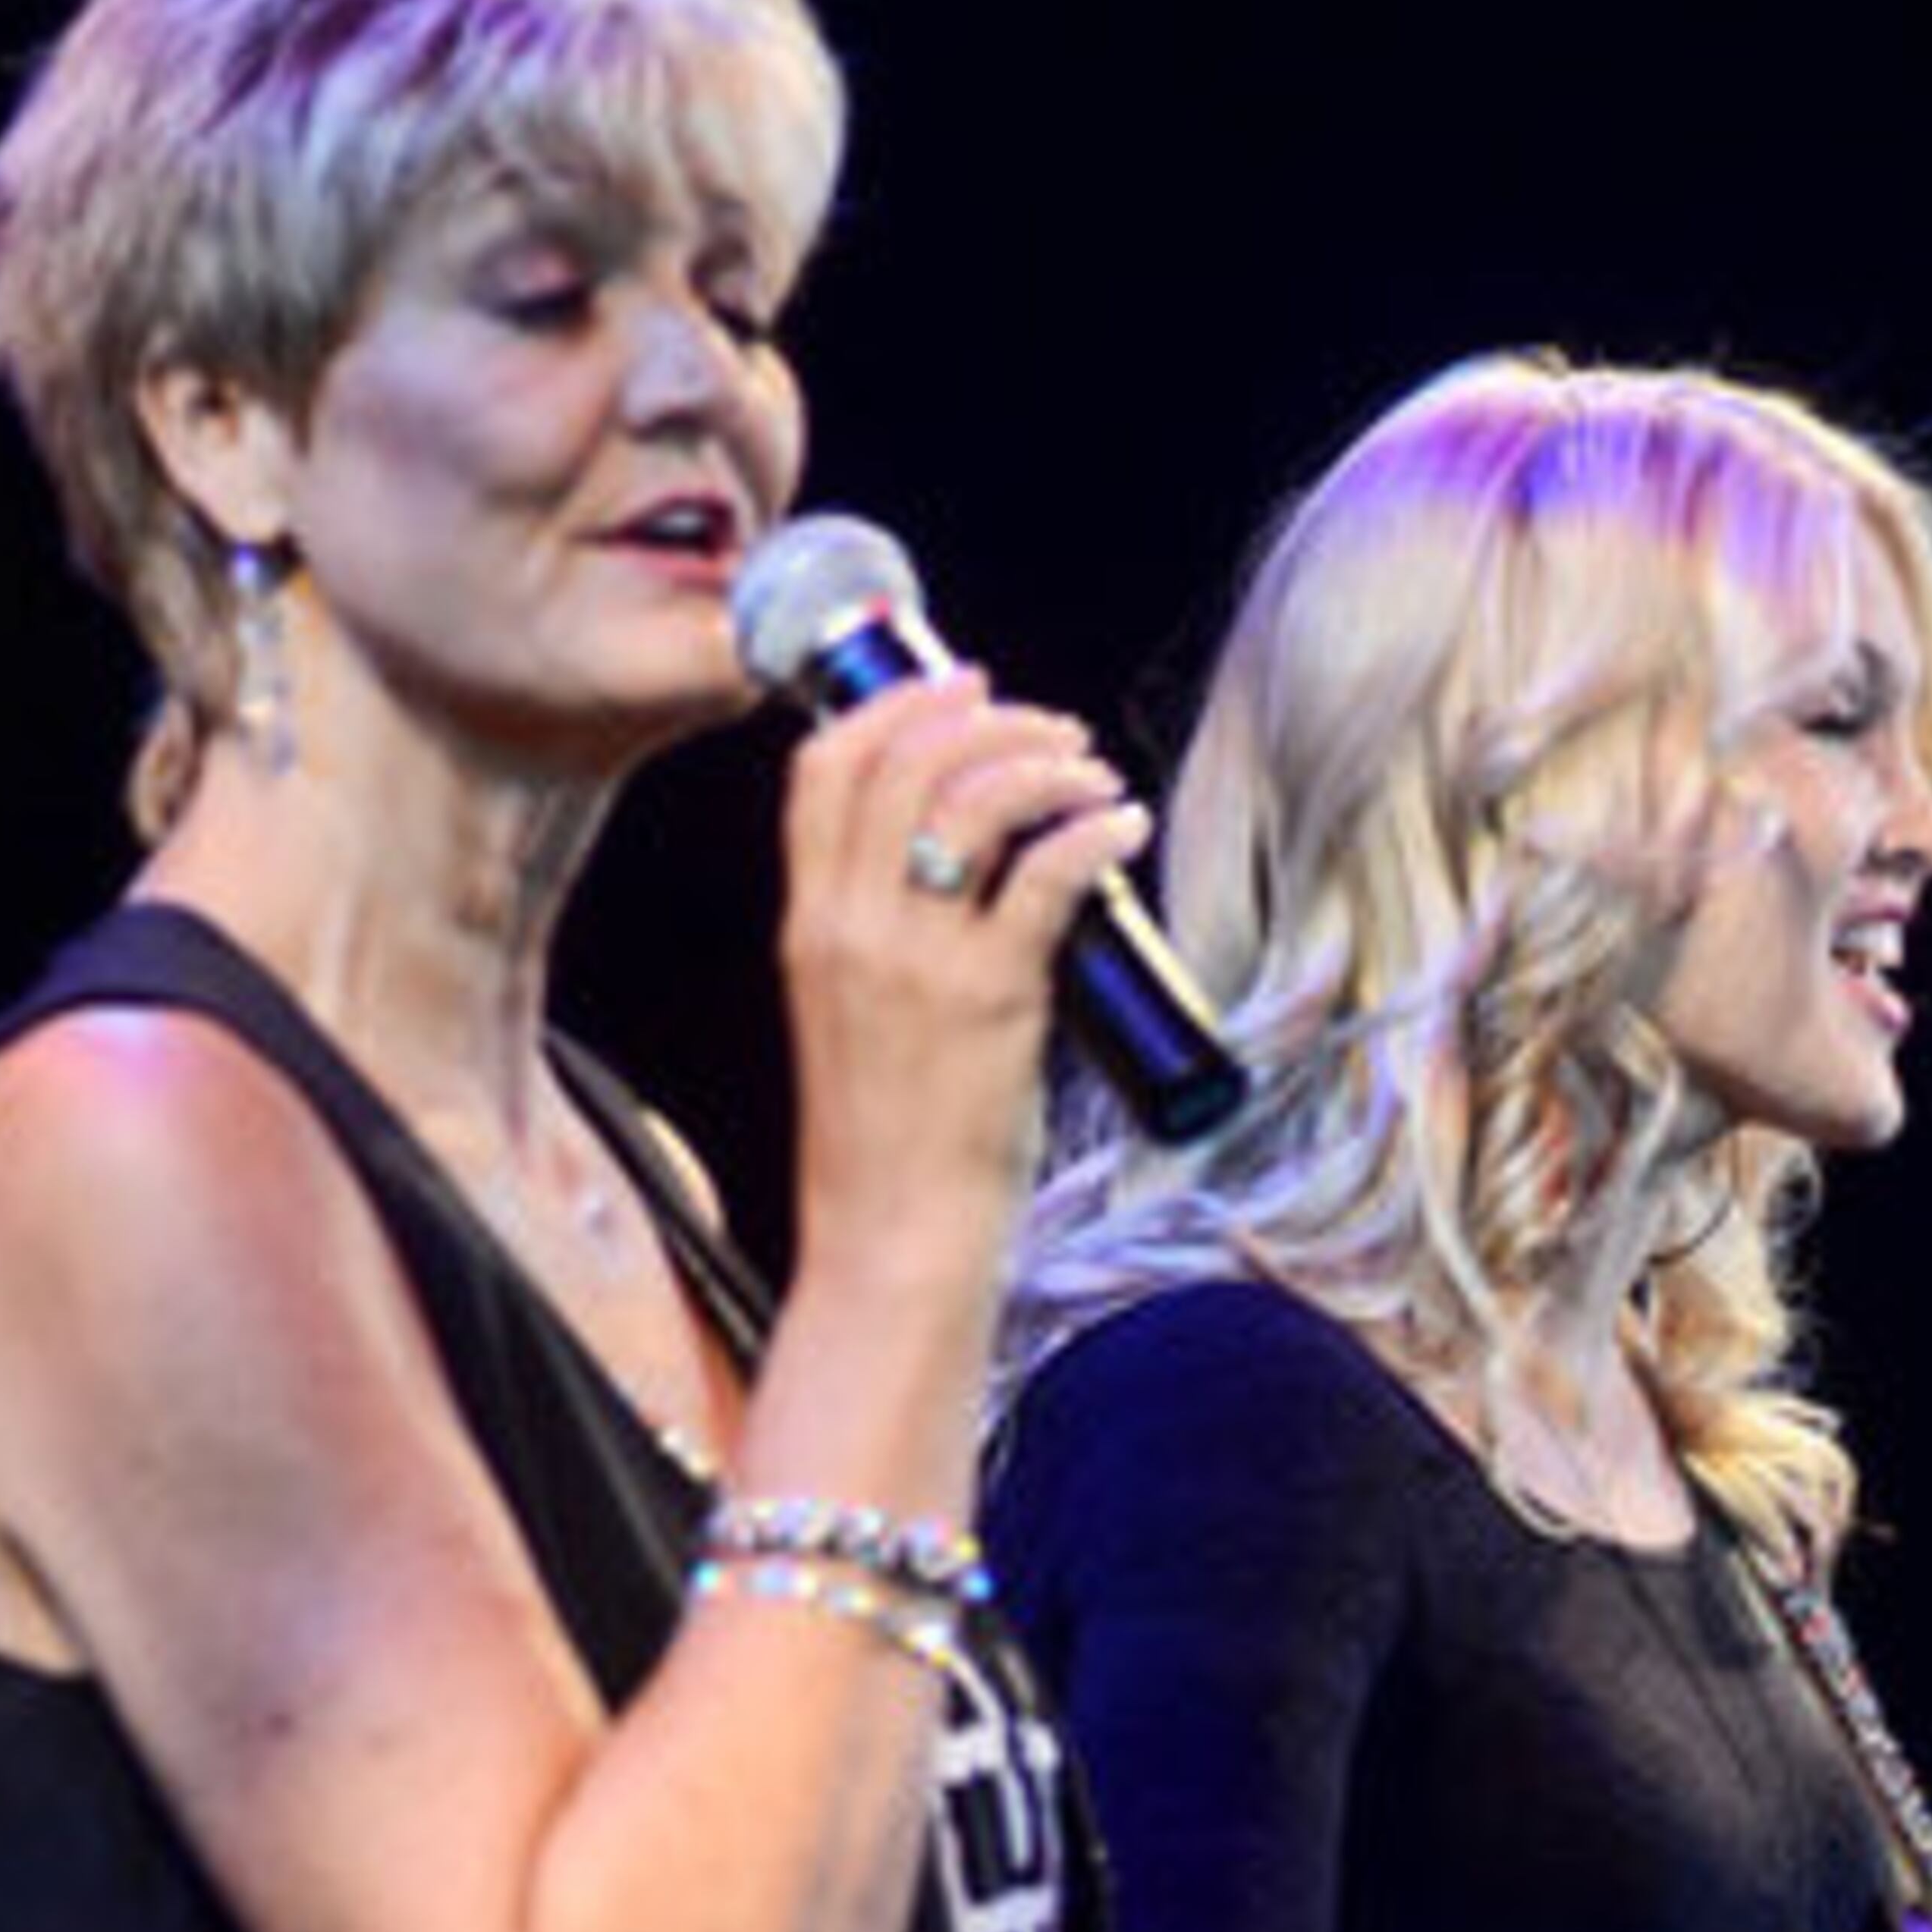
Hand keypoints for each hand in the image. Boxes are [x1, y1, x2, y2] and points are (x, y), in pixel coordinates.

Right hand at [776, 660, 1149, 1242]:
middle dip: (983, 714)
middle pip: (904, 758)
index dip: (892, 706)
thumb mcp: (849, 1023)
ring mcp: (919, 961)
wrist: (892, 1242)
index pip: (824, 771)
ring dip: (1044, 760)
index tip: (954, 689)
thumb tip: (965, 882)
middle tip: (1048, 725)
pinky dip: (1094, 828)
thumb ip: (877, 947)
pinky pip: (1050, 870)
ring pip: (976, 796)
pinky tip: (1122, 827)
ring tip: (1091, 774)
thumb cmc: (886, 1148)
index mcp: (808, 929)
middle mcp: (852, 928)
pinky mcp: (992, 998)